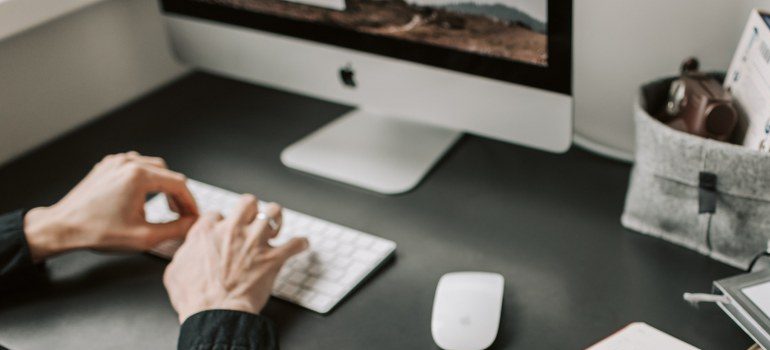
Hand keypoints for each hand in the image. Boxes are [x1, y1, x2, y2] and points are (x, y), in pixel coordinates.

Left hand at [23, 152, 198, 261]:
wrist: (62, 228)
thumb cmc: (97, 231)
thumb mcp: (144, 237)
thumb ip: (175, 229)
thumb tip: (192, 223)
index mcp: (139, 176)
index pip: (179, 183)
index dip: (190, 202)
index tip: (193, 216)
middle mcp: (128, 163)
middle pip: (167, 173)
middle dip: (177, 194)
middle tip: (180, 214)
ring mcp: (115, 162)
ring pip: (152, 167)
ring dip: (162, 185)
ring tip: (164, 206)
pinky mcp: (106, 167)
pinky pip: (134, 166)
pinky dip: (145, 180)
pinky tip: (143, 197)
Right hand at [163, 195, 307, 322]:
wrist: (214, 313)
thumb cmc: (195, 297)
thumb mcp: (175, 271)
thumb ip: (184, 254)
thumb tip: (188, 251)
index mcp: (208, 232)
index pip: (217, 213)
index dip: (222, 222)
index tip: (225, 230)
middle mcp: (233, 231)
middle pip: (248, 202)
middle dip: (253, 209)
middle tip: (254, 220)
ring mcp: (254, 243)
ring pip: (274, 212)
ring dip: (277, 218)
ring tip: (277, 227)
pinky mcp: (272, 258)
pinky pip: (294, 244)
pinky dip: (300, 243)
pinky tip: (301, 245)